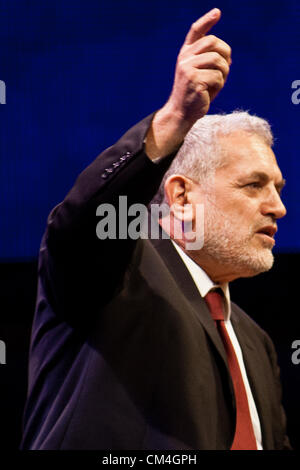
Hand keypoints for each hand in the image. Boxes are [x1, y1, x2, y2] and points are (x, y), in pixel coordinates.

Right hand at [167, 8, 230, 123]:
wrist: (181, 113)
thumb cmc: (195, 95)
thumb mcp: (201, 74)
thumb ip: (210, 61)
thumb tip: (227, 55)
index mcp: (185, 54)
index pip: (195, 31)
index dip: (207, 21)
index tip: (217, 12)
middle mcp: (185, 58)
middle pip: (213, 42)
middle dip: (225, 54)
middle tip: (227, 67)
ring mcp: (188, 68)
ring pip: (218, 61)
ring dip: (224, 73)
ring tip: (217, 84)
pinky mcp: (194, 80)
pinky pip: (217, 76)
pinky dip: (219, 86)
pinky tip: (211, 93)